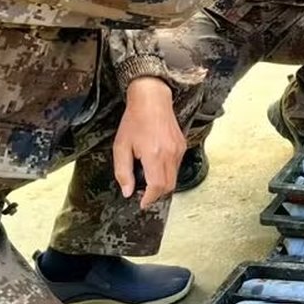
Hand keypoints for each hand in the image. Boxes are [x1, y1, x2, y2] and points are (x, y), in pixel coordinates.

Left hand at [113, 77, 185, 209]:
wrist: (152, 100)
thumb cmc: (134, 121)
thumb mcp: (121, 147)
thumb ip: (123, 172)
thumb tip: (128, 191)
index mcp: (154, 155)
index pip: (157, 186)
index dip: (150, 199)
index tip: (142, 203)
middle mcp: (170, 154)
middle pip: (169, 186)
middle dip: (156, 194)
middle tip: (143, 194)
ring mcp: (179, 149)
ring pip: (174, 177)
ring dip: (162, 183)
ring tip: (147, 178)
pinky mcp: (182, 145)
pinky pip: (176, 166)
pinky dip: (167, 172)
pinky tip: (155, 164)